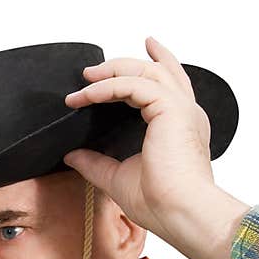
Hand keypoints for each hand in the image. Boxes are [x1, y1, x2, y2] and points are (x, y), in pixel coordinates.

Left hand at [63, 37, 249, 258]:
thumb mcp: (118, 178)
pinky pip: (132, 84)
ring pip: (145, 71)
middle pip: (157, 71)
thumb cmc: (161, 203)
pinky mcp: (170, 108)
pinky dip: (107, 87)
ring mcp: (181, 108)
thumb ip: (96, 163)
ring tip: (84, 79)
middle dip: (122, 64)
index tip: (146, 45)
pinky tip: (86, 96)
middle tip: (90, 70)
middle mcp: (186, 113)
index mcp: (181, 126)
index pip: (171, 84)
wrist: (180, 214)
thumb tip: (71, 156)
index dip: (159, 61)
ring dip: (111, 71)